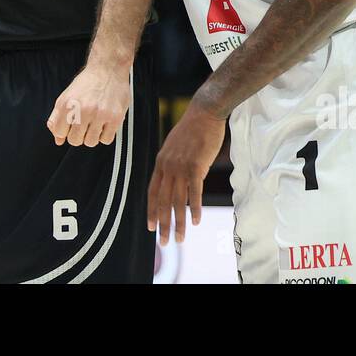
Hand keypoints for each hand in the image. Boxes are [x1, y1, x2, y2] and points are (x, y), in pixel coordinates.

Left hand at [46, 59, 130, 146]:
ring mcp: (99, 114)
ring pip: (91, 142)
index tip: (70, 127)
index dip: (65, 132)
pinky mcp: (115, 117)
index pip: (60, 133)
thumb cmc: (88, 82)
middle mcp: (83, 109)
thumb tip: (58, 139)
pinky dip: (105, 135)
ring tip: (95, 123)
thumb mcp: (66, 97)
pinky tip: (105, 123)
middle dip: (79, 135)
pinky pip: (106, 140)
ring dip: (92, 135)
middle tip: (84, 124)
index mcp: (68, 104)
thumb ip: (57, 118)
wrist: (108, 68)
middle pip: (75, 140)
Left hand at [147, 103, 225, 243]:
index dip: (151, 211)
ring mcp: (181, 167)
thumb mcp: (176, 147)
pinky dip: (194, 209)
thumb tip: (177, 180)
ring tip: (180, 239)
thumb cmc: (193, 129)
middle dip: (163, 224)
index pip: (152, 192)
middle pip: (163, 201)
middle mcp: (168, 167)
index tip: (151, 227)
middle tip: (164, 242)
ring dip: (179, 223)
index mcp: (161, 163)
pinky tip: (195, 221)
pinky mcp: (196, 167)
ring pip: (177, 201)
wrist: (204, 113)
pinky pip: (194, 193)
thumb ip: (173, 164)